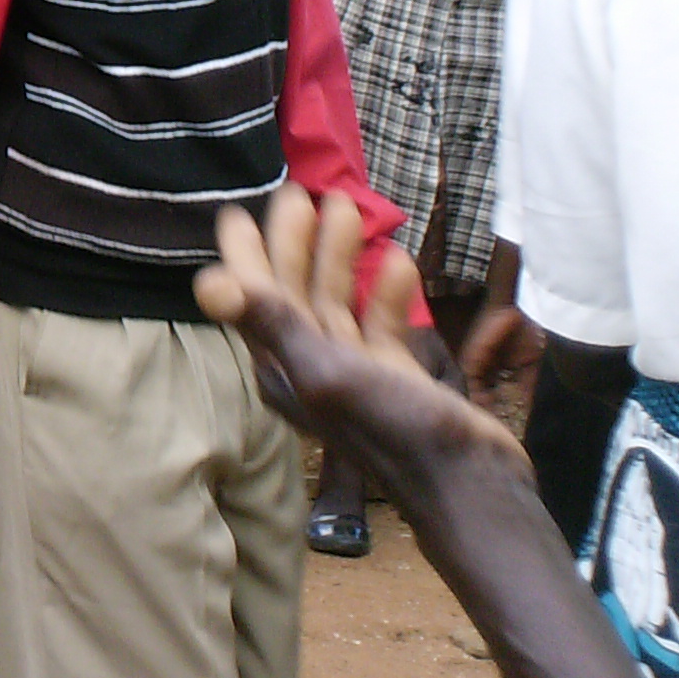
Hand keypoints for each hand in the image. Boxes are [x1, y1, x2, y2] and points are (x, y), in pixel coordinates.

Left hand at [196, 187, 527, 501]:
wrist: (470, 485)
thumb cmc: (394, 428)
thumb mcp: (326, 371)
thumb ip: (271, 324)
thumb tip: (208, 285)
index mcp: (282, 367)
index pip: (252, 298)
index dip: (244, 254)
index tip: (239, 211)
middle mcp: (310, 366)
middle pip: (292, 292)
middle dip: (293, 242)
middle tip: (300, 192)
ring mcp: (354, 370)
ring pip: (336, 301)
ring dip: (339, 257)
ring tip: (349, 208)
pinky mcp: (395, 375)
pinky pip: (380, 322)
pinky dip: (385, 291)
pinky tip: (400, 260)